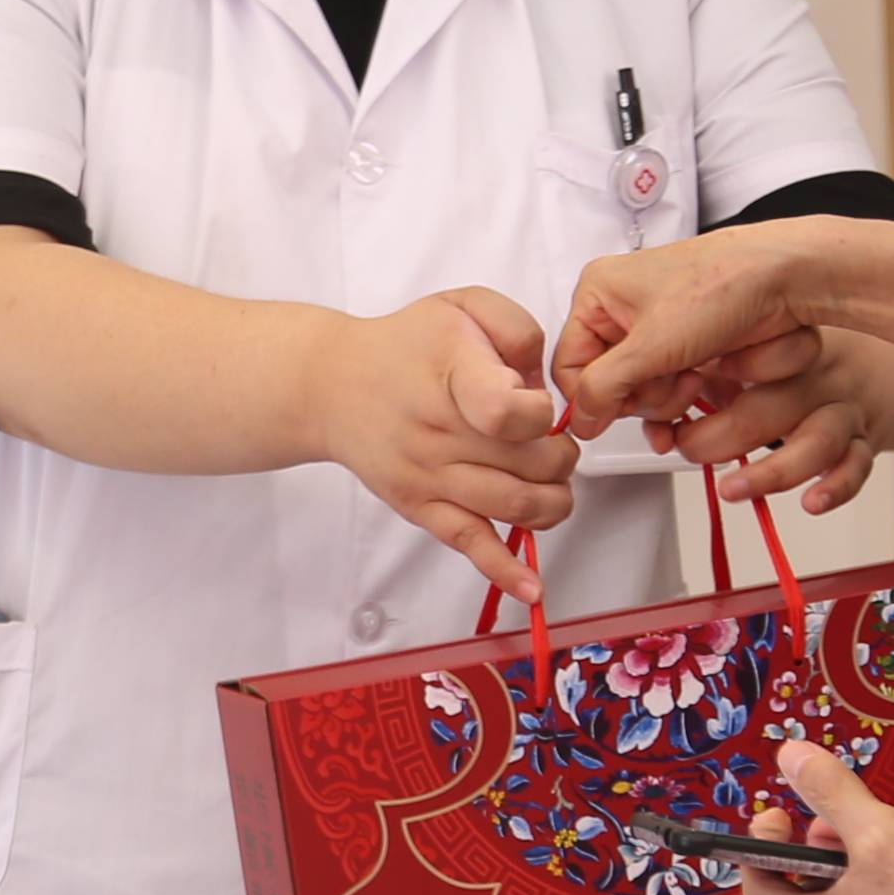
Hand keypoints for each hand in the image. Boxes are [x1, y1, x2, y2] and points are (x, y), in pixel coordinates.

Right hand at [309, 287, 574, 595]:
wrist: (331, 386)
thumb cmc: (404, 345)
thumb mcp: (461, 305)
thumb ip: (516, 328)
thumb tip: (543, 385)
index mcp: (452, 376)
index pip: (510, 413)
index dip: (541, 413)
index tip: (537, 404)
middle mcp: (439, 433)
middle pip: (530, 465)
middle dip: (562, 456)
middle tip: (554, 444)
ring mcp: (429, 476)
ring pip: (515, 506)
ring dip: (553, 500)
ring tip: (550, 482)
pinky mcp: (421, 507)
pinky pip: (469, 545)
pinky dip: (504, 571)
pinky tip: (531, 589)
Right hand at [556, 224, 821, 437]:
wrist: (788, 278)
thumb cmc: (724, 285)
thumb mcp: (651, 345)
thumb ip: (605, 388)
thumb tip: (580, 423)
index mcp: (597, 293)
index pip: (570, 367)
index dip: (597, 396)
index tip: (624, 408)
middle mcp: (624, 309)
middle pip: (610, 384)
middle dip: (647, 394)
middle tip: (675, 378)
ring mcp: (659, 328)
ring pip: (645, 392)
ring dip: (673, 396)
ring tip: (698, 373)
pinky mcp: (689, 344)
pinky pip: (673, 387)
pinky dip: (690, 396)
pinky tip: (706, 389)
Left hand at [657, 330, 880, 512]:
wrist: (889, 358)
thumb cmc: (801, 364)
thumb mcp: (750, 358)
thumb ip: (704, 382)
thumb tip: (655, 423)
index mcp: (779, 350)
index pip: (736, 361)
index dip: (696, 386)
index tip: (668, 408)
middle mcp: (813, 378)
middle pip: (770, 404)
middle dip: (719, 437)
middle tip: (689, 450)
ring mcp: (842, 409)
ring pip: (818, 438)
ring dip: (771, 470)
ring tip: (734, 488)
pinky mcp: (866, 440)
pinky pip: (859, 464)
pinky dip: (837, 486)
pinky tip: (812, 501)